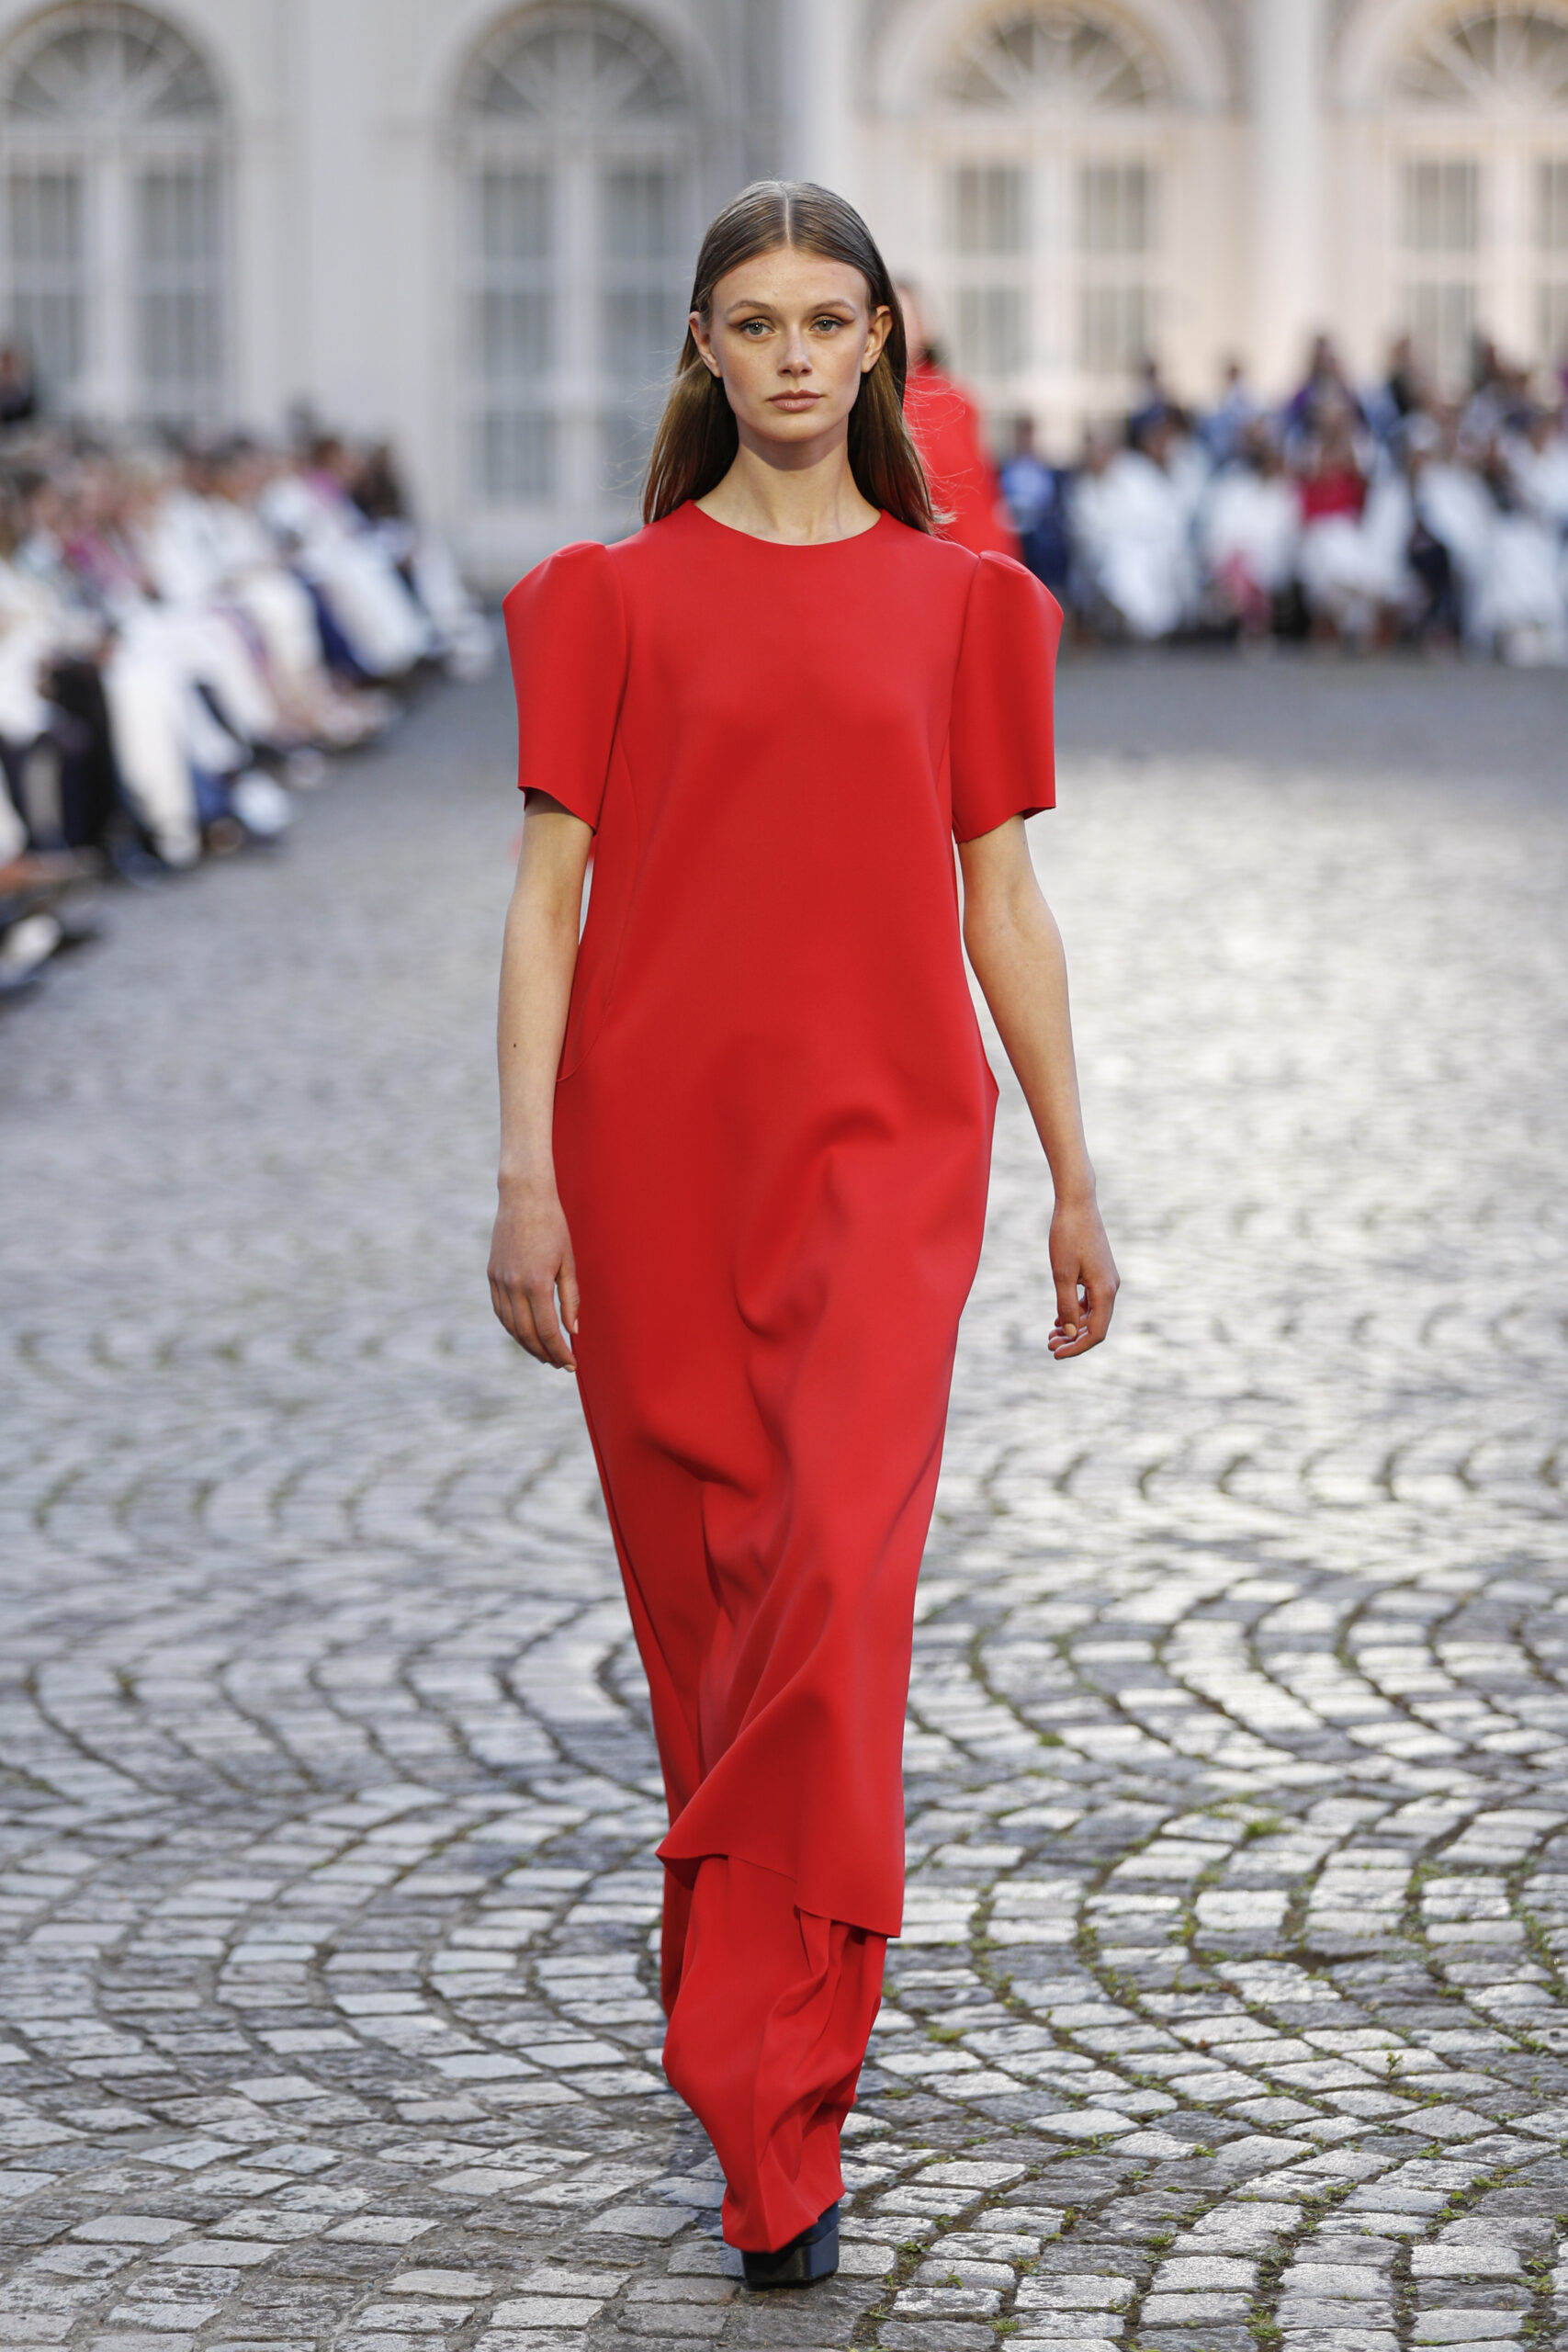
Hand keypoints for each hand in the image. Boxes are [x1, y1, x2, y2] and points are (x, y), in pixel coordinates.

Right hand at [489, 1181, 578, 1368]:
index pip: (547, 1331)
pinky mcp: (491, 1275)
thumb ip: (571, 1298)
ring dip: (527, 1345)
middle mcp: (514, 1286)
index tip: (571, 1363)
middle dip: (544, 1353)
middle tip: (559, 1364)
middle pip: (527, 1334)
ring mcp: (499, 1281)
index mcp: (537, 1283)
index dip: (559, 1351)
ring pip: (510, 1326)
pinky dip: (512, 1327)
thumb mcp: (568, 1262)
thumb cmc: (553, 1227)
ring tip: (544, 1354)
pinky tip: (524, 1334)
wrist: (523, 1199)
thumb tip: (573, 1330)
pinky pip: (500, 1311)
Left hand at [1047, 1195, 1117, 1359]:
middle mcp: (1111, 1287)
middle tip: (1049, 1345)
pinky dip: (1077, 1311)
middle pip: (1096, 1326)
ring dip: (1075, 1327)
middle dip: (1074, 1339)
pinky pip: (1092, 1300)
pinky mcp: (1100, 1271)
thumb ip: (1066, 1306)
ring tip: (1051, 1334)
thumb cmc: (1067, 1236)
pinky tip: (1060, 1317)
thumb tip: (1070, 1334)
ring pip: (1094, 1314)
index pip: (1097, 1332)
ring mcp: (1107, 1279)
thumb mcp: (1062, 1274)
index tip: (1056, 1354)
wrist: (1077, 1203)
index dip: (1078, 1347)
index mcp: (1105, 1290)